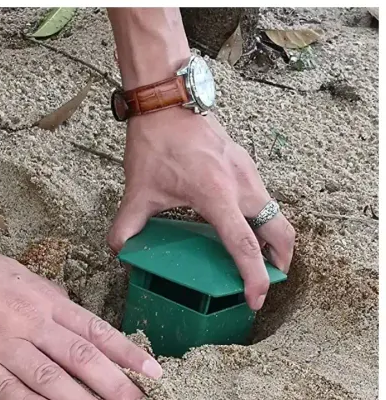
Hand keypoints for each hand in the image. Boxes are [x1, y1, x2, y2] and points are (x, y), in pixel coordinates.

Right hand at [0, 253, 162, 399]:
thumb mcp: (33, 283)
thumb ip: (61, 308)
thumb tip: (92, 331)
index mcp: (51, 304)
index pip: (98, 332)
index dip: (128, 354)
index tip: (155, 376)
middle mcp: (33, 322)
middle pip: (81, 356)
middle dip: (114, 386)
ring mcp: (6, 342)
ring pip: (48, 374)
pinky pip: (5, 384)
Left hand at [109, 110, 294, 309]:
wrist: (168, 100)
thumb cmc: (156, 143)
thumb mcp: (137, 192)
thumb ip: (126, 228)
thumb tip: (119, 254)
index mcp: (217, 196)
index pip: (244, 244)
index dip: (253, 276)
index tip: (256, 299)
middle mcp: (241, 185)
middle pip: (279, 231)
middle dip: (279, 262)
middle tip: (268, 284)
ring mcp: (248, 173)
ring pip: (276, 214)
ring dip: (273, 241)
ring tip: (258, 263)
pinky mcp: (246, 166)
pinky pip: (265, 200)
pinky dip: (263, 221)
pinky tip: (243, 230)